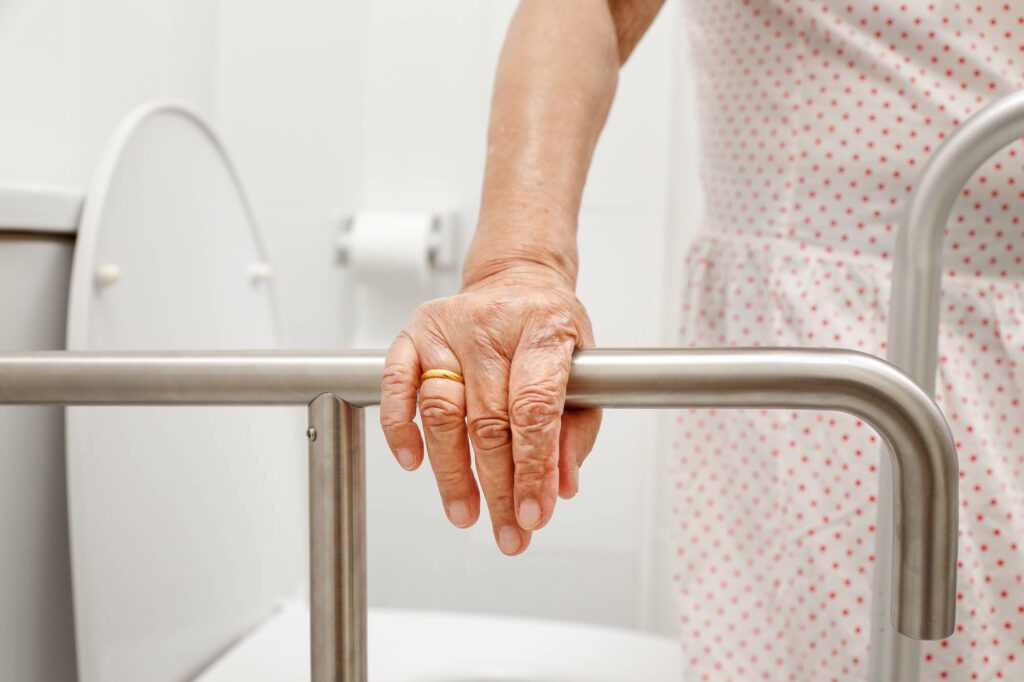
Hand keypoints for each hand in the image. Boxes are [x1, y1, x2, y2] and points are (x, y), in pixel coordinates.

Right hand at [380, 264, 600, 554]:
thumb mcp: (583, 371)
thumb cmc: (548, 330)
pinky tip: (412, 462)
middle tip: (507, 532)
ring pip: (441, 411)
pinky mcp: (413, 333)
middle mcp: (492, 325)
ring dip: (451, 472)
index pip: (535, 407)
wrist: (515, 281)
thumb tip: (560, 488)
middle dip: (498, 486)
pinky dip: (398, 426)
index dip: (533, 467)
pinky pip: (396, 383)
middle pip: (489, 420)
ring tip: (465, 513)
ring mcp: (448, 328)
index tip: (533, 513)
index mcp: (544, 328)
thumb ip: (576, 431)